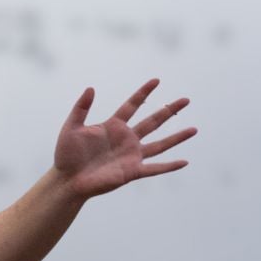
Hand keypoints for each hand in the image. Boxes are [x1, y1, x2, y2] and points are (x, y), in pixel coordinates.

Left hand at [53, 79, 199, 199]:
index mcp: (112, 126)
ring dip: (177, 137)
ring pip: (160, 144)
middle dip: (169, 110)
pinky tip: (185, 162)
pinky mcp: (132, 171)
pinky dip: (170, 166)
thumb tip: (91, 88)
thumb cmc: (66, 154)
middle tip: (186, 99)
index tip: (156, 80)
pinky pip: (155, 168)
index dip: (143, 93)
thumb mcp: (71, 127)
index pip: (132, 105)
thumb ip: (81, 108)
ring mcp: (131, 155)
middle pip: (152, 121)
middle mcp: (126, 139)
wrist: (67, 179)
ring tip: (194, 129)